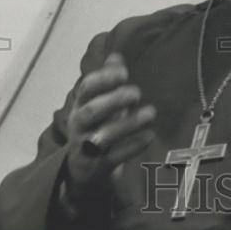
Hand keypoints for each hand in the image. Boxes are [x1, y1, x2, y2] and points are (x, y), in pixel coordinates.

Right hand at [64, 52, 155, 204]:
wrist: (84, 174)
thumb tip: (116, 55)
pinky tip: (150, 136)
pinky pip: (114, 157)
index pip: (86, 89)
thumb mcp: (97, 104)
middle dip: (113, 100)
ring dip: (128, 123)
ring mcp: (85, 149)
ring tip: (151, 113)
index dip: (103, 79)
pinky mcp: (97, 168)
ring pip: (102, 137)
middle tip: (136, 93)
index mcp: (80, 107)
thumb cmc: (95, 129)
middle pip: (90, 112)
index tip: (123, 73)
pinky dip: (132, 147)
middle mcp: (79, 127)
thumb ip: (107, 80)